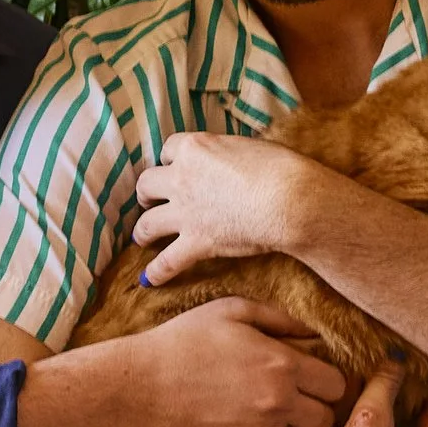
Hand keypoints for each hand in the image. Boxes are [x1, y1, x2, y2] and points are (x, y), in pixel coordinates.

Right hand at [122, 296, 349, 426]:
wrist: (141, 386)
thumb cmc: (183, 341)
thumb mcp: (231, 311)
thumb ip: (278, 317)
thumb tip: (310, 331)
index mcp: (282, 362)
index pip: (337, 384)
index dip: (329, 379)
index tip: (313, 376)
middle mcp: (279, 400)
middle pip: (329, 416)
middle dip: (320, 406)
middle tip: (303, 397)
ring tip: (288, 418)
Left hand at [131, 134, 318, 284]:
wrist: (287, 198)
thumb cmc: (278, 168)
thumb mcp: (246, 146)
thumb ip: (227, 154)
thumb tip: (231, 161)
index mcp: (195, 148)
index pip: (169, 149)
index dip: (171, 160)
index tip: (175, 167)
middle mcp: (182, 178)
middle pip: (147, 183)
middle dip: (147, 193)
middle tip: (150, 201)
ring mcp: (185, 212)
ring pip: (147, 222)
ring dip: (141, 230)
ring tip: (141, 236)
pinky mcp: (196, 241)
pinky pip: (167, 261)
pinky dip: (156, 272)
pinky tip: (148, 280)